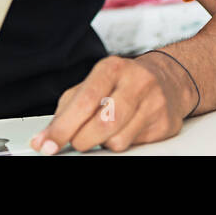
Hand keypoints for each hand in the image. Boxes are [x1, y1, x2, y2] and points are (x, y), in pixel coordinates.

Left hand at [29, 53, 195, 154]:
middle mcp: (135, 81)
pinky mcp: (166, 123)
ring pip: (118, 140)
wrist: (169, 80)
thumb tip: (46, 137)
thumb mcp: (95, 83)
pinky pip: (134, 146)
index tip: (46, 144)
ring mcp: (154, 102)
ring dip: (103, 143)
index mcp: (111, 68)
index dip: (62, 127)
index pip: (83, 101)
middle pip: (102, 123)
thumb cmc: (123, 83)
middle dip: (81, 140)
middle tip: (76, 141)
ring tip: (105, 130)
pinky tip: (125, 129)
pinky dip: (122, 143)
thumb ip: (69, 107)